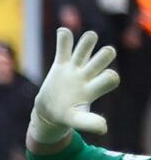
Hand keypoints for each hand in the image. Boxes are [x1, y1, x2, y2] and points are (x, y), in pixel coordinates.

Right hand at [34, 26, 120, 144]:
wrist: (49, 112)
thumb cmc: (65, 117)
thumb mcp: (75, 120)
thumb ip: (88, 122)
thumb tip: (104, 128)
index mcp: (94, 88)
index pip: (109, 78)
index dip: (110, 76)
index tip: (109, 77)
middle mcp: (87, 75)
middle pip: (102, 59)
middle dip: (105, 55)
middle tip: (107, 52)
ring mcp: (74, 68)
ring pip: (84, 49)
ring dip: (88, 42)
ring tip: (90, 37)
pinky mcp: (61, 64)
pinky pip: (64, 47)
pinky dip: (64, 38)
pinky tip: (63, 31)